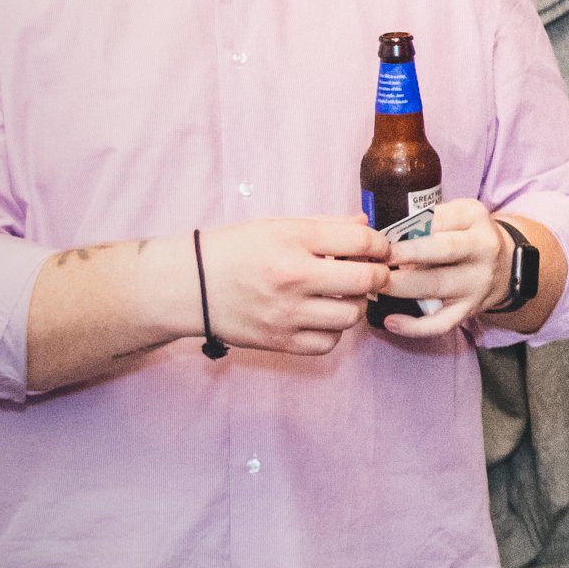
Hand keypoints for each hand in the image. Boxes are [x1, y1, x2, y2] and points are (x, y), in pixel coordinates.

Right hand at [195, 217, 386, 356]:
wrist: (188, 286)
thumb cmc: (234, 251)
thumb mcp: (276, 226)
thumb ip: (325, 225)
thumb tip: (366, 227)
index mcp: (293, 240)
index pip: (361, 241)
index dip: (380, 244)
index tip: (379, 248)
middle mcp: (292, 277)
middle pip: (365, 280)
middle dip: (378, 275)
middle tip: (373, 272)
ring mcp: (286, 313)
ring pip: (352, 315)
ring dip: (356, 304)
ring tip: (343, 295)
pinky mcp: (278, 341)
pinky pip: (328, 342)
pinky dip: (332, 331)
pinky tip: (321, 317)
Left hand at [377, 198, 512, 340]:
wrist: (506, 266)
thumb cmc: (468, 236)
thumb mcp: (458, 214)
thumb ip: (427, 218)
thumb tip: (383, 231)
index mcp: (475, 219)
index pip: (441, 218)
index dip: (409, 226)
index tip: (381, 234)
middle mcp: (482, 250)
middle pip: (444, 250)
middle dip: (409, 254)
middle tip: (379, 258)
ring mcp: (477, 282)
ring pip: (438, 286)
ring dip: (403, 287)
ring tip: (376, 285)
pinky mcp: (469, 309)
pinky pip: (442, 323)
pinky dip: (415, 327)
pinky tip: (391, 321)